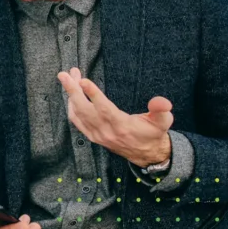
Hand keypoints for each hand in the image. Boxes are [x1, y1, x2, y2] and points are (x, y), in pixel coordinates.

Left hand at [57, 67, 173, 167]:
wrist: (147, 154)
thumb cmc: (153, 133)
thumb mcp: (163, 122)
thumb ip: (161, 111)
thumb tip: (162, 102)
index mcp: (122, 126)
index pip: (104, 109)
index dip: (93, 94)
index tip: (83, 80)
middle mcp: (106, 131)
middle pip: (84, 110)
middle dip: (72, 91)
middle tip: (64, 74)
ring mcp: (97, 135)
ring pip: (78, 114)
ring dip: (70, 95)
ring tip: (68, 77)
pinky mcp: (92, 136)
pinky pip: (76, 121)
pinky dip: (71, 107)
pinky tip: (70, 94)